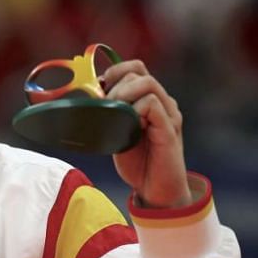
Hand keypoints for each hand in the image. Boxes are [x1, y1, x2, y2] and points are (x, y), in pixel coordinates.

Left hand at [103, 60, 191, 207]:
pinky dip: (135, 110)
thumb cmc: (138, 162)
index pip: (135, 68)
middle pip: (138, 72)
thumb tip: (87, 98)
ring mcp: (169, 114)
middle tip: (104, 105)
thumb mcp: (117, 132)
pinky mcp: (170, 129)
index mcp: (150, 99)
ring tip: (113, 112)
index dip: (114, 71)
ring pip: (147, 84)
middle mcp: (163, 102)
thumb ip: (110, 114)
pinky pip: (153, 105)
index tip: (99, 88)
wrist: (156, 190)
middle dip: (114, 85)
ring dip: (123, 94)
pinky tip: (128, 125)